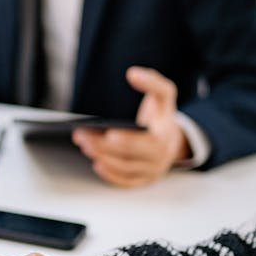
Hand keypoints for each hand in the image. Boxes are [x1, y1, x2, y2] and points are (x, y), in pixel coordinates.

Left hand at [72, 67, 190, 186]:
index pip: (144, 142)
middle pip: (127, 157)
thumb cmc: (162, 116)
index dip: (125, 139)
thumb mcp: (164, 95)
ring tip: (84, 144)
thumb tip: (133, 73)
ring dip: (102, 158)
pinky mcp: (143, 181)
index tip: (108, 132)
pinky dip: (110, 175)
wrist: (174, 139)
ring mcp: (151, 172)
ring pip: (124, 169)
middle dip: (102, 146)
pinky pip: (125, 182)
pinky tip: (96, 162)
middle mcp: (159, 159)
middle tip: (81, 135)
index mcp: (164, 138)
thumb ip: (152, 82)